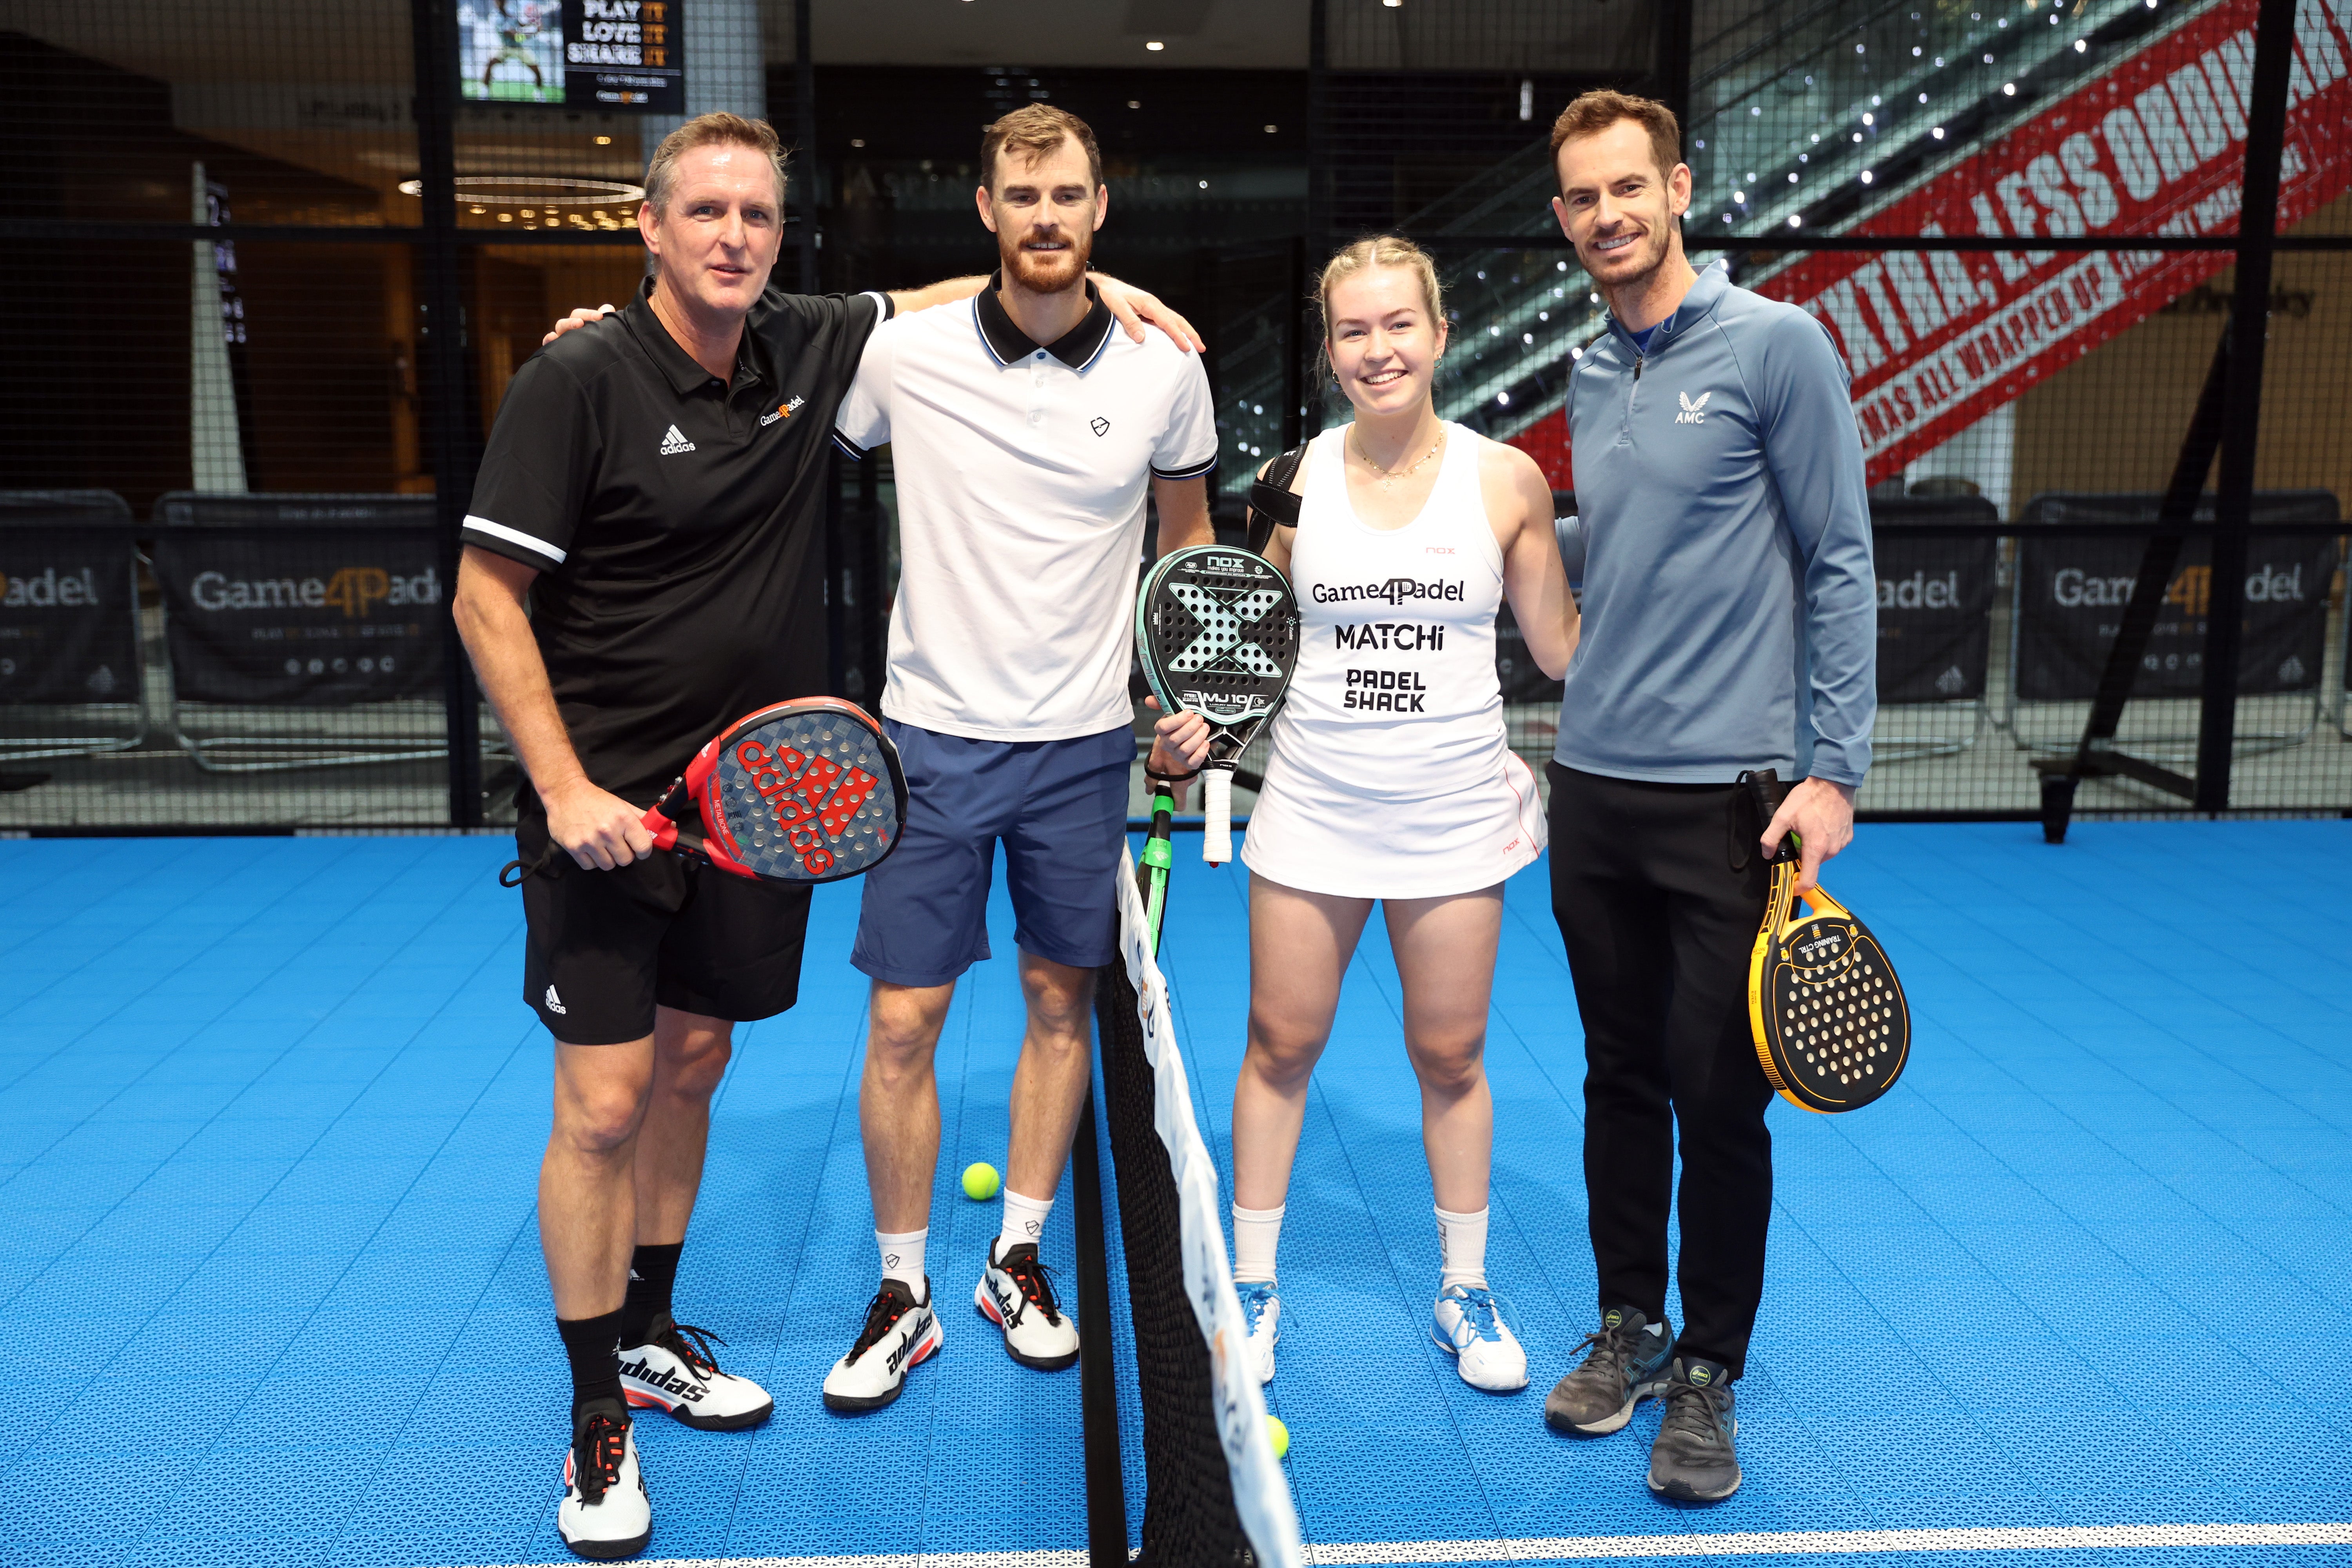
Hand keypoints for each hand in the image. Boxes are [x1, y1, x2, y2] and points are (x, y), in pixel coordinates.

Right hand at [542, 304, 616, 345]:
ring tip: (577, 325)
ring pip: (560, 327)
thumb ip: (607, 321)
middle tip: (583, 322)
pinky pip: (548, 343)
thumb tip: (607, 308)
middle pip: (570, 319)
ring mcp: (562, 340)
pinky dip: (549, 339)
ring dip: (567, 324)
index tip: (600, 316)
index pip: (580, 315)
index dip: (589, 314)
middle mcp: (570, 331)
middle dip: (578, 318)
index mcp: (580, 325)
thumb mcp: (606, 335)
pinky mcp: (556, 351)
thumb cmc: (601, 350)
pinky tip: (552, 337)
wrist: (596, 373)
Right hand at [543, 776, 656, 869]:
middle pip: (626, 860)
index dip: (643, 851)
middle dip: (623, 854)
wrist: (565, 793)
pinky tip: (590, 848)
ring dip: (607, 858)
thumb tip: (668, 827)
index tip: (638, 848)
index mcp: (623, 819)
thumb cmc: (596, 800)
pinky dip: (591, 860)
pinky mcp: (574, 847)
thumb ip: (643, 819)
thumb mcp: (623, 806)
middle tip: (616, 844)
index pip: (644, 847)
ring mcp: (589, 841)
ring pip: (608, 865)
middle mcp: (607, 831)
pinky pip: (590, 866)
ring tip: (602, 845)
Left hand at [1089, 273, 1204, 352]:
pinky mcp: (1149, 310)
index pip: (1168, 322)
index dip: (1178, 336)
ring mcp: (1152, 307)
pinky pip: (1167, 320)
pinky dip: (1176, 329)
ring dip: (1186, 332)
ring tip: (1195, 344)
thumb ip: (1129, 322)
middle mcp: (1154, 304)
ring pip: (1174, 320)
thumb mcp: (1116, 308)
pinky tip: (1178, 337)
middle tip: (1201, 348)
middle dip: (1190, 334)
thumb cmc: (1108, 296)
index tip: (1186, 348)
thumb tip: (1142, 338)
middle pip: (1178, 320)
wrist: (1102, 286)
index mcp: (1149, 304)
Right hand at [1143, 697, 1210, 809]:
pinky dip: (1200, 752)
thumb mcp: (1173, 711)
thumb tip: (1149, 700)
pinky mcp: (1188, 763)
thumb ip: (1162, 703)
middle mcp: (1168, 744)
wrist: (1192, 736)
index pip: (1162, 727)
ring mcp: (1178, 755)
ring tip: (1205, 727)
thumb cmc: (1182, 723)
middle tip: (1199, 719)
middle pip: (1174, 739)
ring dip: (1197, 737)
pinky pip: (1193, 762)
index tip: (1189, 712)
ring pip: (1184, 750)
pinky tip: (1206, 742)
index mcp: (1162, 730)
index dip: (1176, 720)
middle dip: (1189, 728)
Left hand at [1760, 776, 1855, 896]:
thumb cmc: (1808, 798)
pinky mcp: (1848, 837)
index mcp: (1815, 848)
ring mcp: (1841, 844)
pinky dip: (1823, 841)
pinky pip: (1832, 846)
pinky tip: (1819, 825)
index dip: (1798, 888)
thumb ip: (1771, 838)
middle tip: (1794, 838)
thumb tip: (1766, 854)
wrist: (1834, 782)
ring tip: (1808, 828)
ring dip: (1812, 848)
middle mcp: (1831, 850)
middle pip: (1813, 865)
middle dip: (1801, 857)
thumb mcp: (1782, 816)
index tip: (1791, 885)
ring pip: (1822, 855)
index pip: (1808, 881)